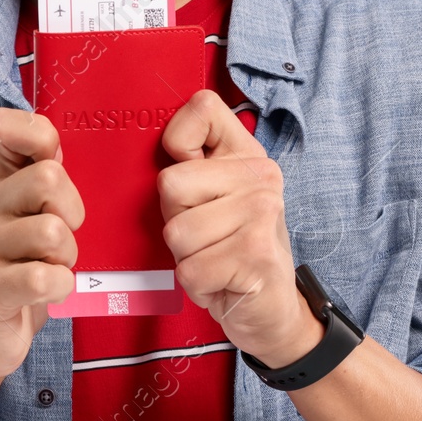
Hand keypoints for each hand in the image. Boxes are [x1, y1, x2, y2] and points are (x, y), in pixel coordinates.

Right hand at [0, 107, 83, 382]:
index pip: (2, 126)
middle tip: (64, 238)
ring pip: (52, 231)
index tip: (54, 163)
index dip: (38, 134)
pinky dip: (60, 286)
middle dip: (73, 212)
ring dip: (67, 256)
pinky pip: (44, 276)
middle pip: (49, 178)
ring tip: (53, 267)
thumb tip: (75, 140)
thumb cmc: (25, 268)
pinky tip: (50, 291)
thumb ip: (51, 179)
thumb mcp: (37, 216)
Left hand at [158, 90, 322, 367]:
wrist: (272, 312)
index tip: (191, 175)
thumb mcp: (213, 199)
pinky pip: (190, 269)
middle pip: (171, 183)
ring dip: (187, 258)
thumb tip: (149, 140)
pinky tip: (221, 282)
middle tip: (206, 237)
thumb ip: (192, 167)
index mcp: (247, 155)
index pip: (202, 108)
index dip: (176, 141)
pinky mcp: (256, 255)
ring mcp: (262, 214)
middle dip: (176, 220)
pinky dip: (197, 285)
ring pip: (177, 232)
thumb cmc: (231, 251)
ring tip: (215, 260)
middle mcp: (261, 177)